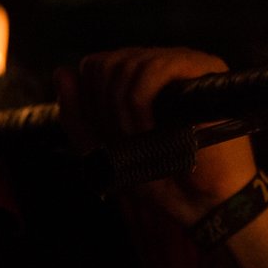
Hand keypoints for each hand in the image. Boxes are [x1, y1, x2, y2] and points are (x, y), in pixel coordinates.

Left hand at [58, 48, 258, 225]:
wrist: (203, 203)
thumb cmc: (160, 179)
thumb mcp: (103, 152)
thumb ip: (76, 116)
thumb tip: (62, 71)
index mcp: (140, 78)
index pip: (97, 64)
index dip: (91, 100)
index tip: (109, 137)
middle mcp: (162, 63)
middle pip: (108, 63)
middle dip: (106, 109)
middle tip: (127, 143)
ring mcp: (185, 63)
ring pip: (127, 66)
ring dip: (124, 113)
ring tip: (143, 142)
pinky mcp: (206, 69)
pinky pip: (153, 71)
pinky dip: (143, 105)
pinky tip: (155, 131)